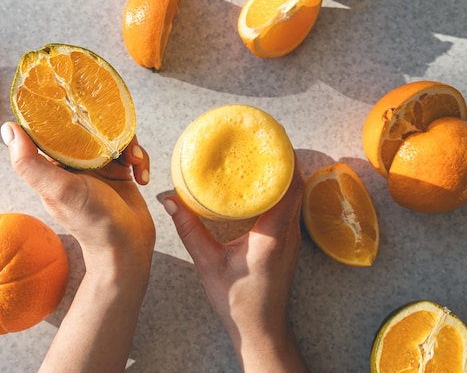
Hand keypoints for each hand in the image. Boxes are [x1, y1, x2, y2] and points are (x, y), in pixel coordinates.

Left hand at [1, 122, 154, 275]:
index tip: (80, 104)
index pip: (54, 129)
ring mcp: (99, 168)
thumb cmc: (92, 222)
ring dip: (128, 145)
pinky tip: (141, 177)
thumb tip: (8, 129)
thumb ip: (30, 162)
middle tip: (119, 141)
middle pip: (89, 128)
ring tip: (134, 161)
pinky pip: (130, 153)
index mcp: (54, 165)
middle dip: (107, 129)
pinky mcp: (120, 173)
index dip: (65, 114)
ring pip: (113, 138)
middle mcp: (75, 164)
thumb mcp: (58, 190)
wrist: (126, 248)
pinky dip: (139, 160)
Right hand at [164, 155, 307, 372]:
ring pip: (295, 194)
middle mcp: (288, 232)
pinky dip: (279, 189)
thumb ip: (190, 230)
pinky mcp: (286, 242)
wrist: (259, 329)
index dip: (285, 158)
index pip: (290, 185)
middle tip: (262, 139)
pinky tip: (259, 184)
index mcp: (274, 234)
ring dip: (283, 173)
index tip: (271, 137)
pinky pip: (288, 206)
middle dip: (283, 158)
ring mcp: (291, 237)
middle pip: (296, 184)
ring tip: (260, 155)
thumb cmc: (238, 302)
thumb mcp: (209, 264)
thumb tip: (170, 200)